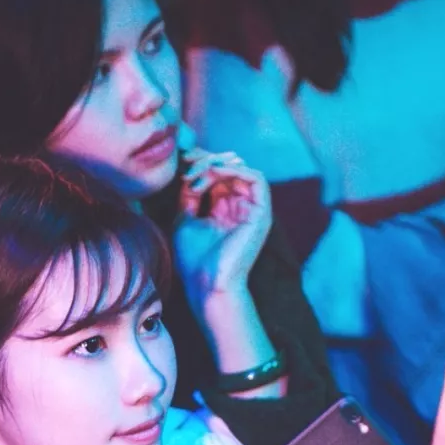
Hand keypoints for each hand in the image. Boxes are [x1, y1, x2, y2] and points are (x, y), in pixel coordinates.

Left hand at [173, 149, 272, 307]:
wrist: (207, 284)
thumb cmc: (195, 261)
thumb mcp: (185, 220)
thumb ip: (190, 195)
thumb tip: (190, 172)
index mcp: (223, 210)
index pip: (218, 176)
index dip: (202, 163)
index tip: (183, 161)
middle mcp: (240, 207)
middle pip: (230, 169)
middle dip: (208, 160)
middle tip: (188, 162)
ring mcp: (252, 210)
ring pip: (242, 170)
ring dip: (218, 165)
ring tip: (197, 173)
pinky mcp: (261, 214)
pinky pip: (256, 179)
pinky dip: (236, 170)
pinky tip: (214, 172)